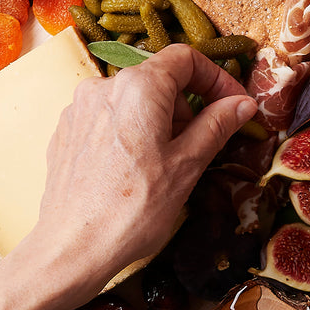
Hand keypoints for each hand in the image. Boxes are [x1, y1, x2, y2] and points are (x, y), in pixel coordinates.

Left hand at [11, 45, 256, 309]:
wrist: (71, 251)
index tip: (234, 106)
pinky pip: (110, 118)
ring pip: (134, 100)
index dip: (216, 78)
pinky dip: (132, 133)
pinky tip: (136, 171)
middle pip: (159, 79)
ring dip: (160, 122)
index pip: (185, 58)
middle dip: (188, 106)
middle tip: (202, 146)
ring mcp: (79, 110)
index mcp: (138, 87)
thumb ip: (217, 125)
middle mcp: (103, 87)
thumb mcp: (188, 165)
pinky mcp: (66, 133)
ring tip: (167, 165)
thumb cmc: (133, 210)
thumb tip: (242, 103)